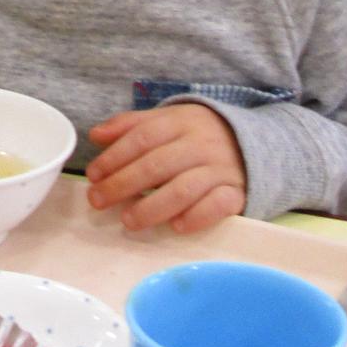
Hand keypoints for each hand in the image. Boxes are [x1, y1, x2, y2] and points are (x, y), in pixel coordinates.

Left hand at [84, 104, 246, 233]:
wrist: (253, 145)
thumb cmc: (197, 136)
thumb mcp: (167, 120)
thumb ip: (131, 125)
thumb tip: (96, 135)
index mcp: (181, 122)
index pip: (143, 137)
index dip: (114, 157)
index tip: (93, 175)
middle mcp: (201, 144)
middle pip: (157, 165)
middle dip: (122, 185)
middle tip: (98, 201)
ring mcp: (220, 170)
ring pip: (183, 189)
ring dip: (151, 207)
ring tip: (128, 221)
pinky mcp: (237, 193)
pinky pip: (217, 206)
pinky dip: (195, 217)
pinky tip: (175, 226)